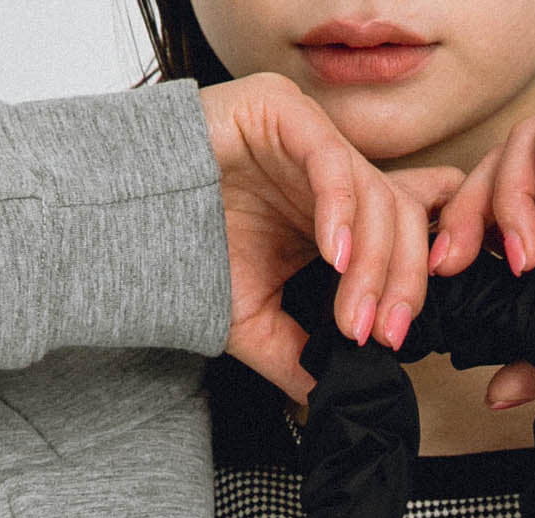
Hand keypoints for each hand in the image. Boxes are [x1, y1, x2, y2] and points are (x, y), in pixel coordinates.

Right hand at [200, 72, 465, 402]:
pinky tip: (334, 259)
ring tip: (350, 317)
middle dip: (401, 285)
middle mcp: (331, 174)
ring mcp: (310, 137)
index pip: (407, 231)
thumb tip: (334, 393)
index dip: (417, 280)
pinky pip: (331, 159)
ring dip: (373, 265)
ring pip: (376, 193)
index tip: (399, 336)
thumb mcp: (253, 321)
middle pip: (403, 218)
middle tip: (380, 336)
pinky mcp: (281, 108)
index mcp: (336, 214)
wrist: (117, 220)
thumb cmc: (185, 257)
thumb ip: (300, 355)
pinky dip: (341, 213)